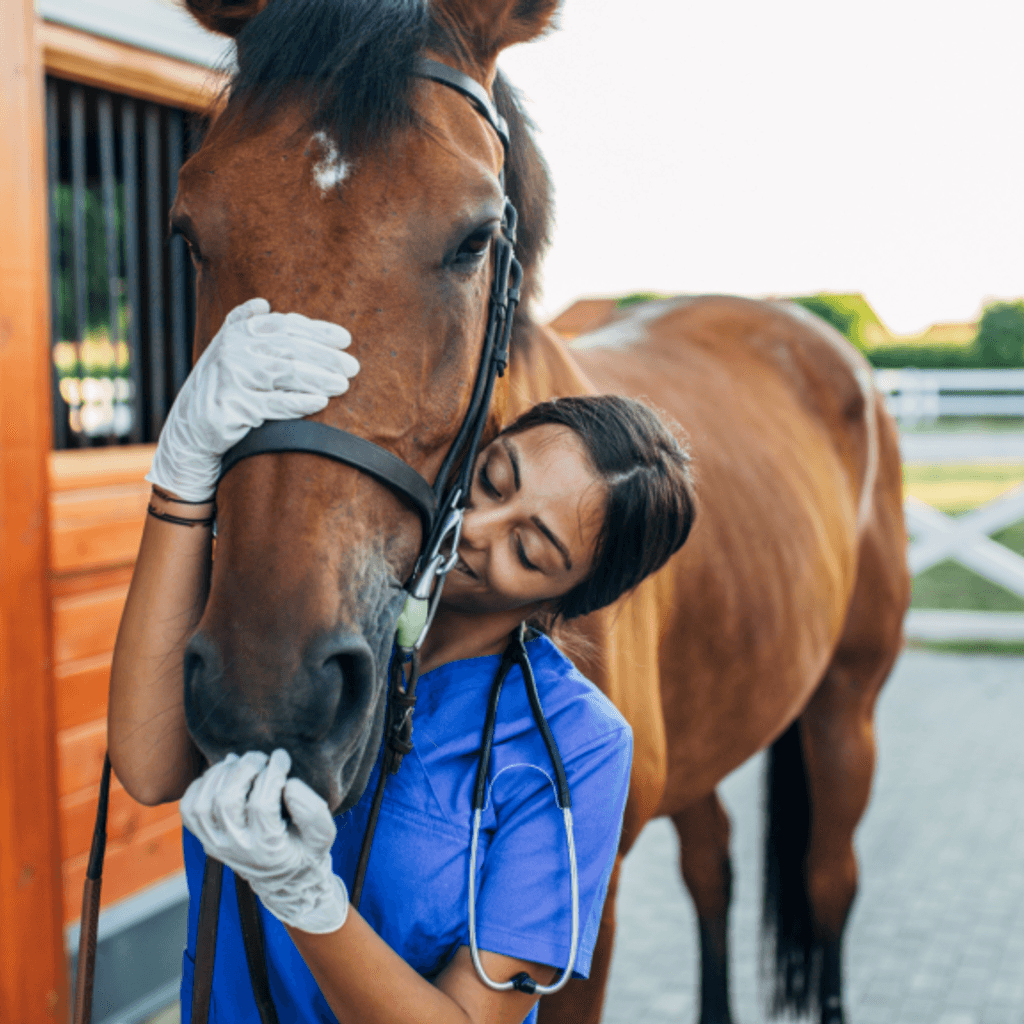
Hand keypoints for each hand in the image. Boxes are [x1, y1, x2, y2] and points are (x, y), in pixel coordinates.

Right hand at [146, 299, 359, 501]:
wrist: (191, 428)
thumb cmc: (220, 387)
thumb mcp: (226, 351)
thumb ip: (243, 325)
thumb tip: (264, 302)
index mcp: (237, 333)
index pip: (285, 326)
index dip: (318, 330)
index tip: (345, 339)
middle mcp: (233, 350)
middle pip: (290, 348)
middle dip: (326, 357)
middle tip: (353, 366)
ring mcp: (232, 377)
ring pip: (286, 373)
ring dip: (319, 378)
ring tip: (343, 384)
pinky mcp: (233, 406)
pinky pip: (274, 403)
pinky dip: (300, 402)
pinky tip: (320, 402)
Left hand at [180, 749, 348, 933]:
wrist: (285, 881)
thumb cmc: (305, 851)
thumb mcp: (323, 836)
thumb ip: (313, 811)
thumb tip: (289, 784)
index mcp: (267, 849)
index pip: (261, 805)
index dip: (272, 774)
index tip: (282, 757)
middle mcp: (236, 848)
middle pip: (226, 801)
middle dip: (243, 770)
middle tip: (260, 757)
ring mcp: (215, 844)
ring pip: (203, 803)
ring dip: (220, 774)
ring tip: (240, 762)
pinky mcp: (205, 838)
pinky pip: (189, 808)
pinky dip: (201, 785)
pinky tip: (222, 775)